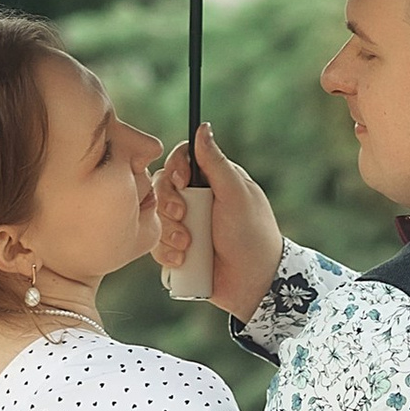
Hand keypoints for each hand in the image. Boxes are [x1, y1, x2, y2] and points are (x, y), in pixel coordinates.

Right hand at [156, 125, 282, 325]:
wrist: (253, 283)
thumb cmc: (252, 234)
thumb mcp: (236, 194)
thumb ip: (216, 162)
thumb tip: (203, 127)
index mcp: (213, 180)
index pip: (182, 159)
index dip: (176, 167)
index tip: (182, 181)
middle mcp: (197, 200)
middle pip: (162, 186)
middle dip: (168, 203)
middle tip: (183, 217)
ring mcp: (186, 226)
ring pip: (156, 217)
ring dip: (168, 232)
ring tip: (188, 246)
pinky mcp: (178, 250)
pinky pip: (157, 245)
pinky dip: (166, 253)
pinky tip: (182, 260)